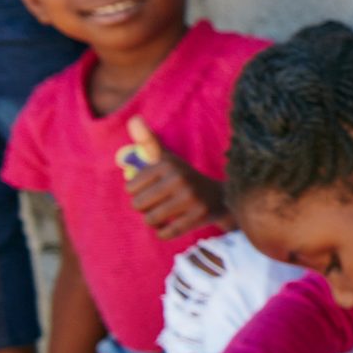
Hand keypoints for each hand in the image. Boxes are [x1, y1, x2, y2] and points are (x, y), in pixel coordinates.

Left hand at [120, 117, 229, 240]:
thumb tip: (134, 119)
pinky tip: (172, 225)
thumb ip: (148, 141)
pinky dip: (164, 233)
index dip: (138, 192)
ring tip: (165, 214)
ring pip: (150, 220)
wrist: (221, 196)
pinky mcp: (199, 216)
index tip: (154, 188)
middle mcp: (180, 178)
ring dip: (155, 221)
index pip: (130, 187)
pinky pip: (166, 233)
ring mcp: (191, 198)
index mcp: (168, 164)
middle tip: (160, 203)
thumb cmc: (184, 177)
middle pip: (138, 205)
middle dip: (145, 208)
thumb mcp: (168, 158)